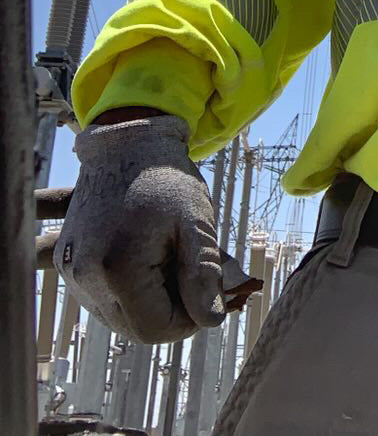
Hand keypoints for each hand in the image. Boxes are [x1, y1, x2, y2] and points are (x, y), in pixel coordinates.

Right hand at [55, 114, 226, 343]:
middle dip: (171, 307)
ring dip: (151, 299)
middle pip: (137, 327)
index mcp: (116, 269)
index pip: (155, 330)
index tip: (208, 290)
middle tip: (192, 268)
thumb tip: (211, 321)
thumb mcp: (195, 222)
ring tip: (169, 255)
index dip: (189, 318)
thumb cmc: (165, 179)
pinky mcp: (68, 264)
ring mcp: (72, 272)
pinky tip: (148, 256)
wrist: (126, 144)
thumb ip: (203, 275)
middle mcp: (85, 277)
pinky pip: (104, 297)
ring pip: (120, 316)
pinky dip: (130, 288)